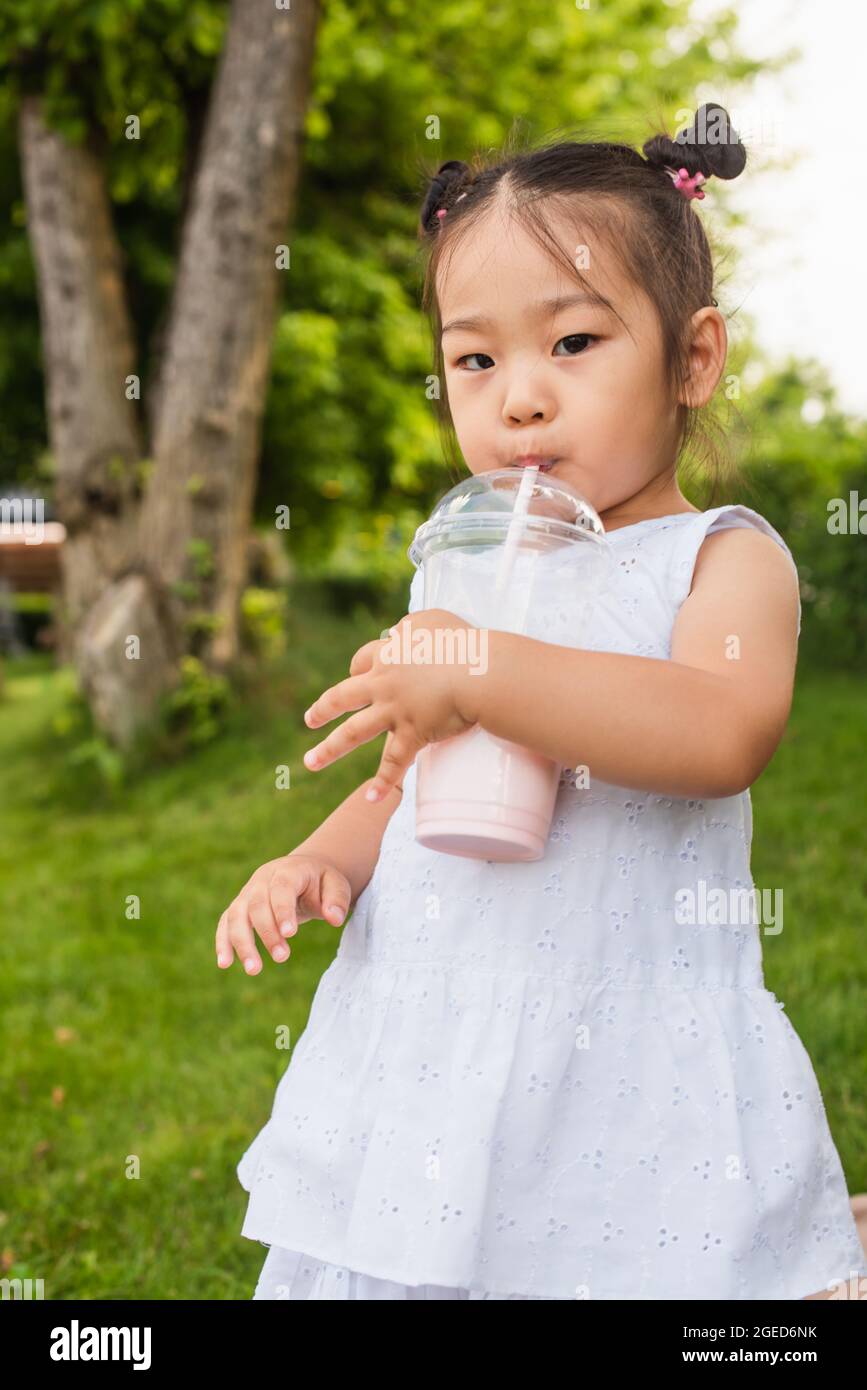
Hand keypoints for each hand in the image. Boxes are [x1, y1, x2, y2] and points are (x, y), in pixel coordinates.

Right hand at [215, 854, 351, 974]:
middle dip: (267, 932)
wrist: (302, 872)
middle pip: (257, 904)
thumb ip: (337, 900)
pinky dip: (223, 942)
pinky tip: (224, 963)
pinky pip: (225, 923)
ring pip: (236, 915)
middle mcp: (262, 880)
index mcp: (287, 870)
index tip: (290, 934)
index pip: (281, 888)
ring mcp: (247, 893)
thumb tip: (334, 919)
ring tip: (254, 970)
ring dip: (242, 942)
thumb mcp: (337, 885)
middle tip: (282, 957)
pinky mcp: (239, 907)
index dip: (283, 910)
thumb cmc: (320, 882)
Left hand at [302, 607, 479, 800]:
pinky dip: (383, 783)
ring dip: (329, 749)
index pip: (362, 661)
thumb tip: (399, 633)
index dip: (358, 668)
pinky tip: (371, 799)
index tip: (357, 673)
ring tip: (310, 762)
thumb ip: (411, 625)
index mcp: (388, 656)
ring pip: (353, 733)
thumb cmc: (461, 643)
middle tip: (309, 720)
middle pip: (342, 697)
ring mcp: (394, 711)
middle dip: (323, 709)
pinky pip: (393, 763)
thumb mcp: (431, 620)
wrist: (478, 671)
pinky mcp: (412, 734)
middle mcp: (383, 684)